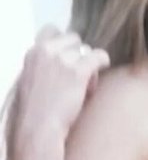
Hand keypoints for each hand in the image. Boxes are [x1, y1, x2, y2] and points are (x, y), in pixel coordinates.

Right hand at [16, 25, 110, 142]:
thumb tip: (64, 60)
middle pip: (73, 39)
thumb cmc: (36, 111)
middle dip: (78, 53)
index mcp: (33, 53)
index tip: (69, 56)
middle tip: (78, 73)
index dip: (65, 43)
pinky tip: (104, 66)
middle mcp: (46, 51)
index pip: (52, 30)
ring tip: (84, 84)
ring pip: (86, 51)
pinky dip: (103, 61)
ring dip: (88, 65)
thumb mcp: (31, 80)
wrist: (38, 128)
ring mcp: (62, 60)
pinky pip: (98, 56)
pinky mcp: (77, 72)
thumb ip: (44, 65)